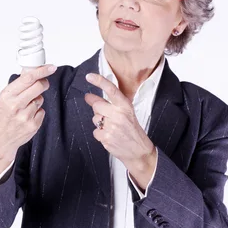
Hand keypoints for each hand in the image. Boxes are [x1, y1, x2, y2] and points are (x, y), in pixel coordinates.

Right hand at [0, 64, 56, 179]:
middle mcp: (15, 105)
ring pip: (41, 99)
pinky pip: (42, 111)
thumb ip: (19, 85)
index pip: (28, 78)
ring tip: (26, 107)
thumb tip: (32, 71)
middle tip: (42, 83)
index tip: (51, 67)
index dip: (42, 71)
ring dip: (37, 100)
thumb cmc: (2, 116)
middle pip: (39, 86)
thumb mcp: (5, 98)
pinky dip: (38, 112)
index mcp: (7, 95)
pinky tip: (28, 116)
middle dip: (43, 83)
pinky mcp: (33, 125)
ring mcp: (25, 116)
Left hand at [83, 72, 156, 189]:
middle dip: (98, 110)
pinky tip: (110, 136)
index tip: (89, 76)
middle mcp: (119, 114)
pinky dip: (100, 134)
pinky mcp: (106, 137)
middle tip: (107, 116)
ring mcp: (112, 126)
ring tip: (112, 128)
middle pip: (97, 105)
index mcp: (125, 106)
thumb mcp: (126, 113)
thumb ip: (109, 104)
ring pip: (95, 119)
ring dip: (100, 123)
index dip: (99, 81)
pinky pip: (95, 131)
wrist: (139, 151)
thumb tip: (88, 97)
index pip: (111, 90)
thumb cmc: (132, 130)